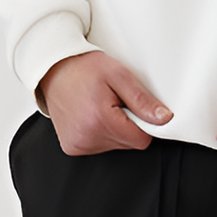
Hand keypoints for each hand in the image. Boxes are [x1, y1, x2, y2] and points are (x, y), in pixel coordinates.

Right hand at [40, 52, 170, 154]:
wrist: (52, 68)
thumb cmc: (83, 68)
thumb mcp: (118, 75)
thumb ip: (142, 100)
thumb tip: (164, 118)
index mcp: (100, 121)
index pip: (141, 140)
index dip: (143, 123)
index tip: (131, 106)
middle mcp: (87, 137)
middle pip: (128, 144)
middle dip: (127, 125)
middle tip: (113, 102)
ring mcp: (78, 145)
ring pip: (115, 146)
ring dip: (113, 129)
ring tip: (99, 107)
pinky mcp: (72, 148)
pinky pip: (99, 146)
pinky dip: (99, 133)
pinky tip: (90, 116)